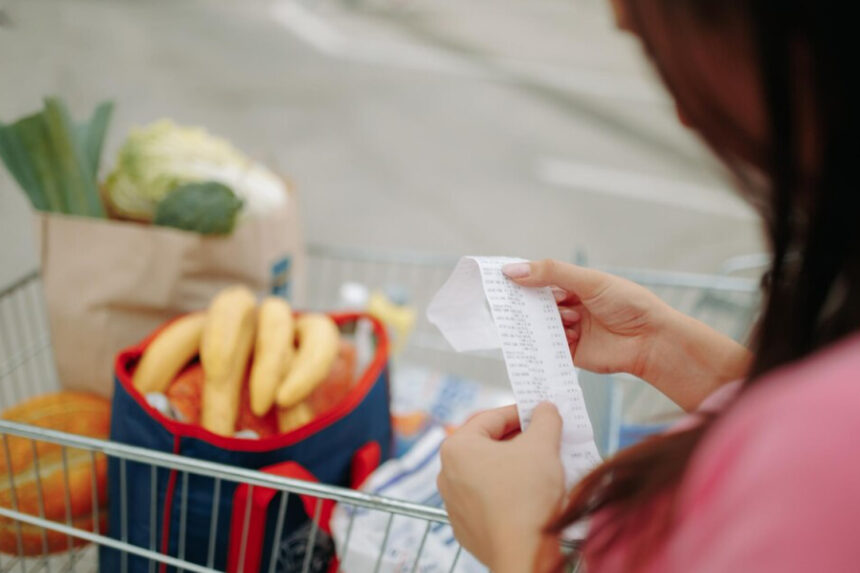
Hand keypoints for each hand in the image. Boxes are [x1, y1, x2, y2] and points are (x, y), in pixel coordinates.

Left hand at [437, 404, 563, 572]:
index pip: (492, 417)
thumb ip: (544, 419)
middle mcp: (447, 474)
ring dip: (514, 466)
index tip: (540, 413)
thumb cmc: (526, 497)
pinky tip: (531, 495)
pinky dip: (508, 493)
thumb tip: (545, 409)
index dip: (521, 412)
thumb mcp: (542, 445)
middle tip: (545, 439)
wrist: (523, 554)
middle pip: (488, 445)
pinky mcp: (467, 527)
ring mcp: (455, 503)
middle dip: (518, 440)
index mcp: (457, 448)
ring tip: (542, 467)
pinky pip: (488, 499)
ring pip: (488, 473)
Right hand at [503, 259, 666, 377]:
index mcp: (575, 285)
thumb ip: (551, 272)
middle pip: (537, 304)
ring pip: (541, 326)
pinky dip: (546, 344)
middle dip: (528, 303)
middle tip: (515, 303)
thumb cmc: (629, 304)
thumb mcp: (588, 281)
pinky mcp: (570, 353)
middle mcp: (570, 307)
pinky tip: (554, 339)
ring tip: (562, 321)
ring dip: (545, 323)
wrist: (652, 341)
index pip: (540, 279)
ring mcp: (570, 330)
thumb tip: (513, 270)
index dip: (522, 278)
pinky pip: (548, 349)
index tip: (502, 278)